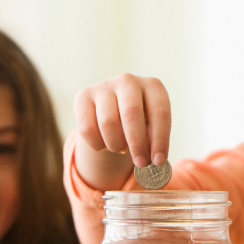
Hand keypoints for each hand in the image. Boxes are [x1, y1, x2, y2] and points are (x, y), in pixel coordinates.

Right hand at [73, 74, 171, 188]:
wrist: (112, 112)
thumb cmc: (139, 123)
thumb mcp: (152, 128)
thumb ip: (153, 140)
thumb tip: (153, 160)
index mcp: (152, 86)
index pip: (159, 111)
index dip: (160, 139)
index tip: (158, 161)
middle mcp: (128, 81)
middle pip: (131, 113)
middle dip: (137, 143)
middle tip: (140, 163)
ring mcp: (103, 86)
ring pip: (108, 123)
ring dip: (115, 144)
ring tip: (120, 148)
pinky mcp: (82, 96)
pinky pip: (87, 128)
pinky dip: (96, 144)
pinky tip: (103, 145)